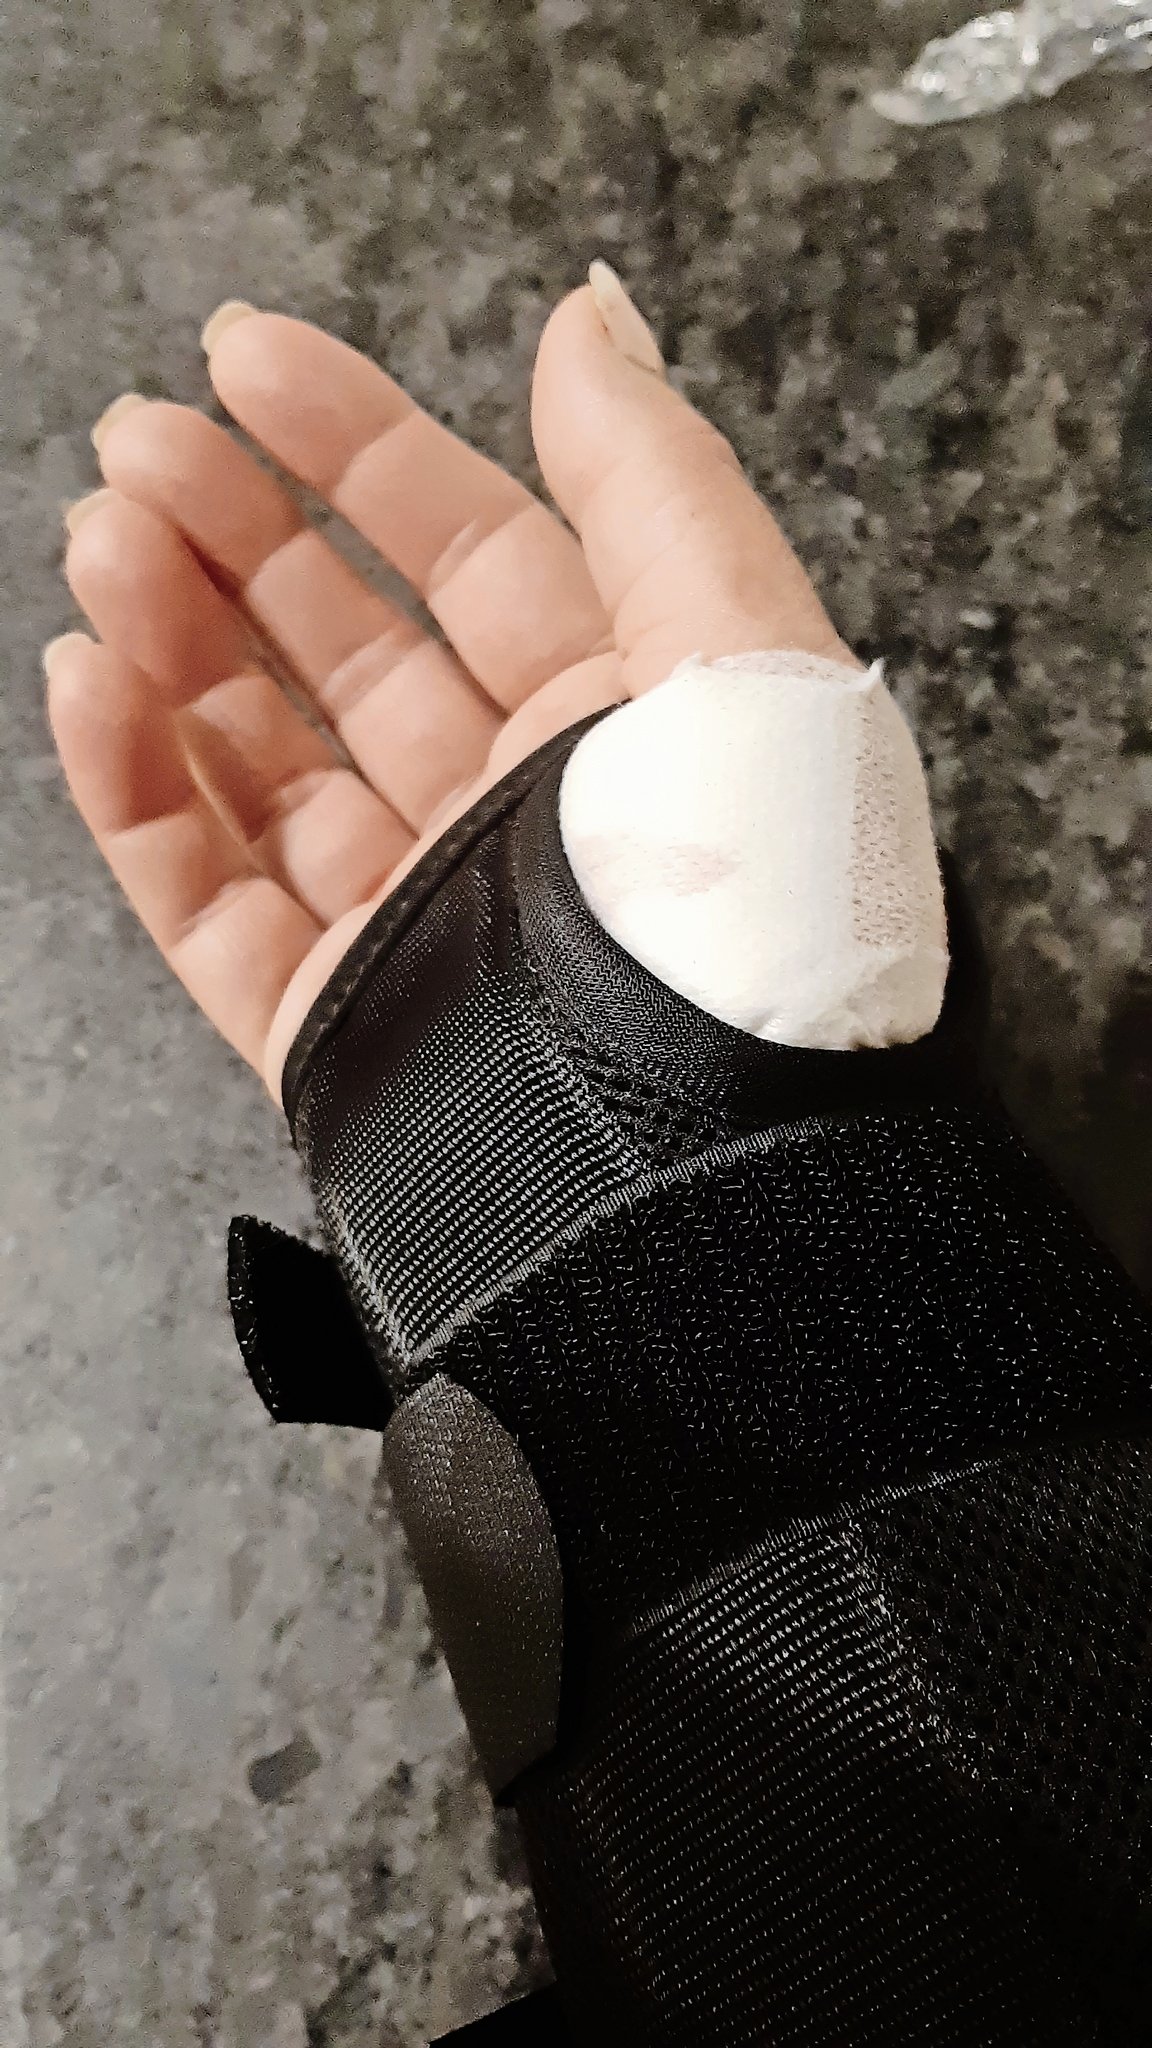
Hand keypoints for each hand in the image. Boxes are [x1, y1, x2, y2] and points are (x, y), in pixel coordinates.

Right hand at [47, 271, 851, 1098]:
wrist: (708, 1162)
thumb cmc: (759, 902)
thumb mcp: (739, 644)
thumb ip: (652, 476)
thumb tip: (587, 311)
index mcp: (623, 719)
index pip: (471, 550)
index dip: (356, 443)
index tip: (242, 358)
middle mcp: (513, 815)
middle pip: (346, 645)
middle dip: (239, 534)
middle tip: (138, 443)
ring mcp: (413, 920)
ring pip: (261, 759)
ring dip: (171, 643)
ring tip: (101, 544)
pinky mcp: (329, 1023)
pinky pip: (207, 892)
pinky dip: (137, 790)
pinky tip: (86, 682)